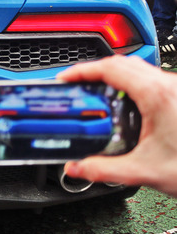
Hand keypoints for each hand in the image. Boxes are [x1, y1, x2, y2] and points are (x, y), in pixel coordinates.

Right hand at [57, 55, 176, 197]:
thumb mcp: (145, 171)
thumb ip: (104, 170)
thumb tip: (77, 168)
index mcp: (156, 96)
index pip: (110, 68)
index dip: (82, 70)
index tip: (66, 78)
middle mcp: (169, 85)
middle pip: (123, 62)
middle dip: (95, 70)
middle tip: (76, 83)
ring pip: (139, 68)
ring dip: (114, 75)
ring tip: (96, 91)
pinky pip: (151, 79)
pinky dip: (130, 83)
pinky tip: (125, 104)